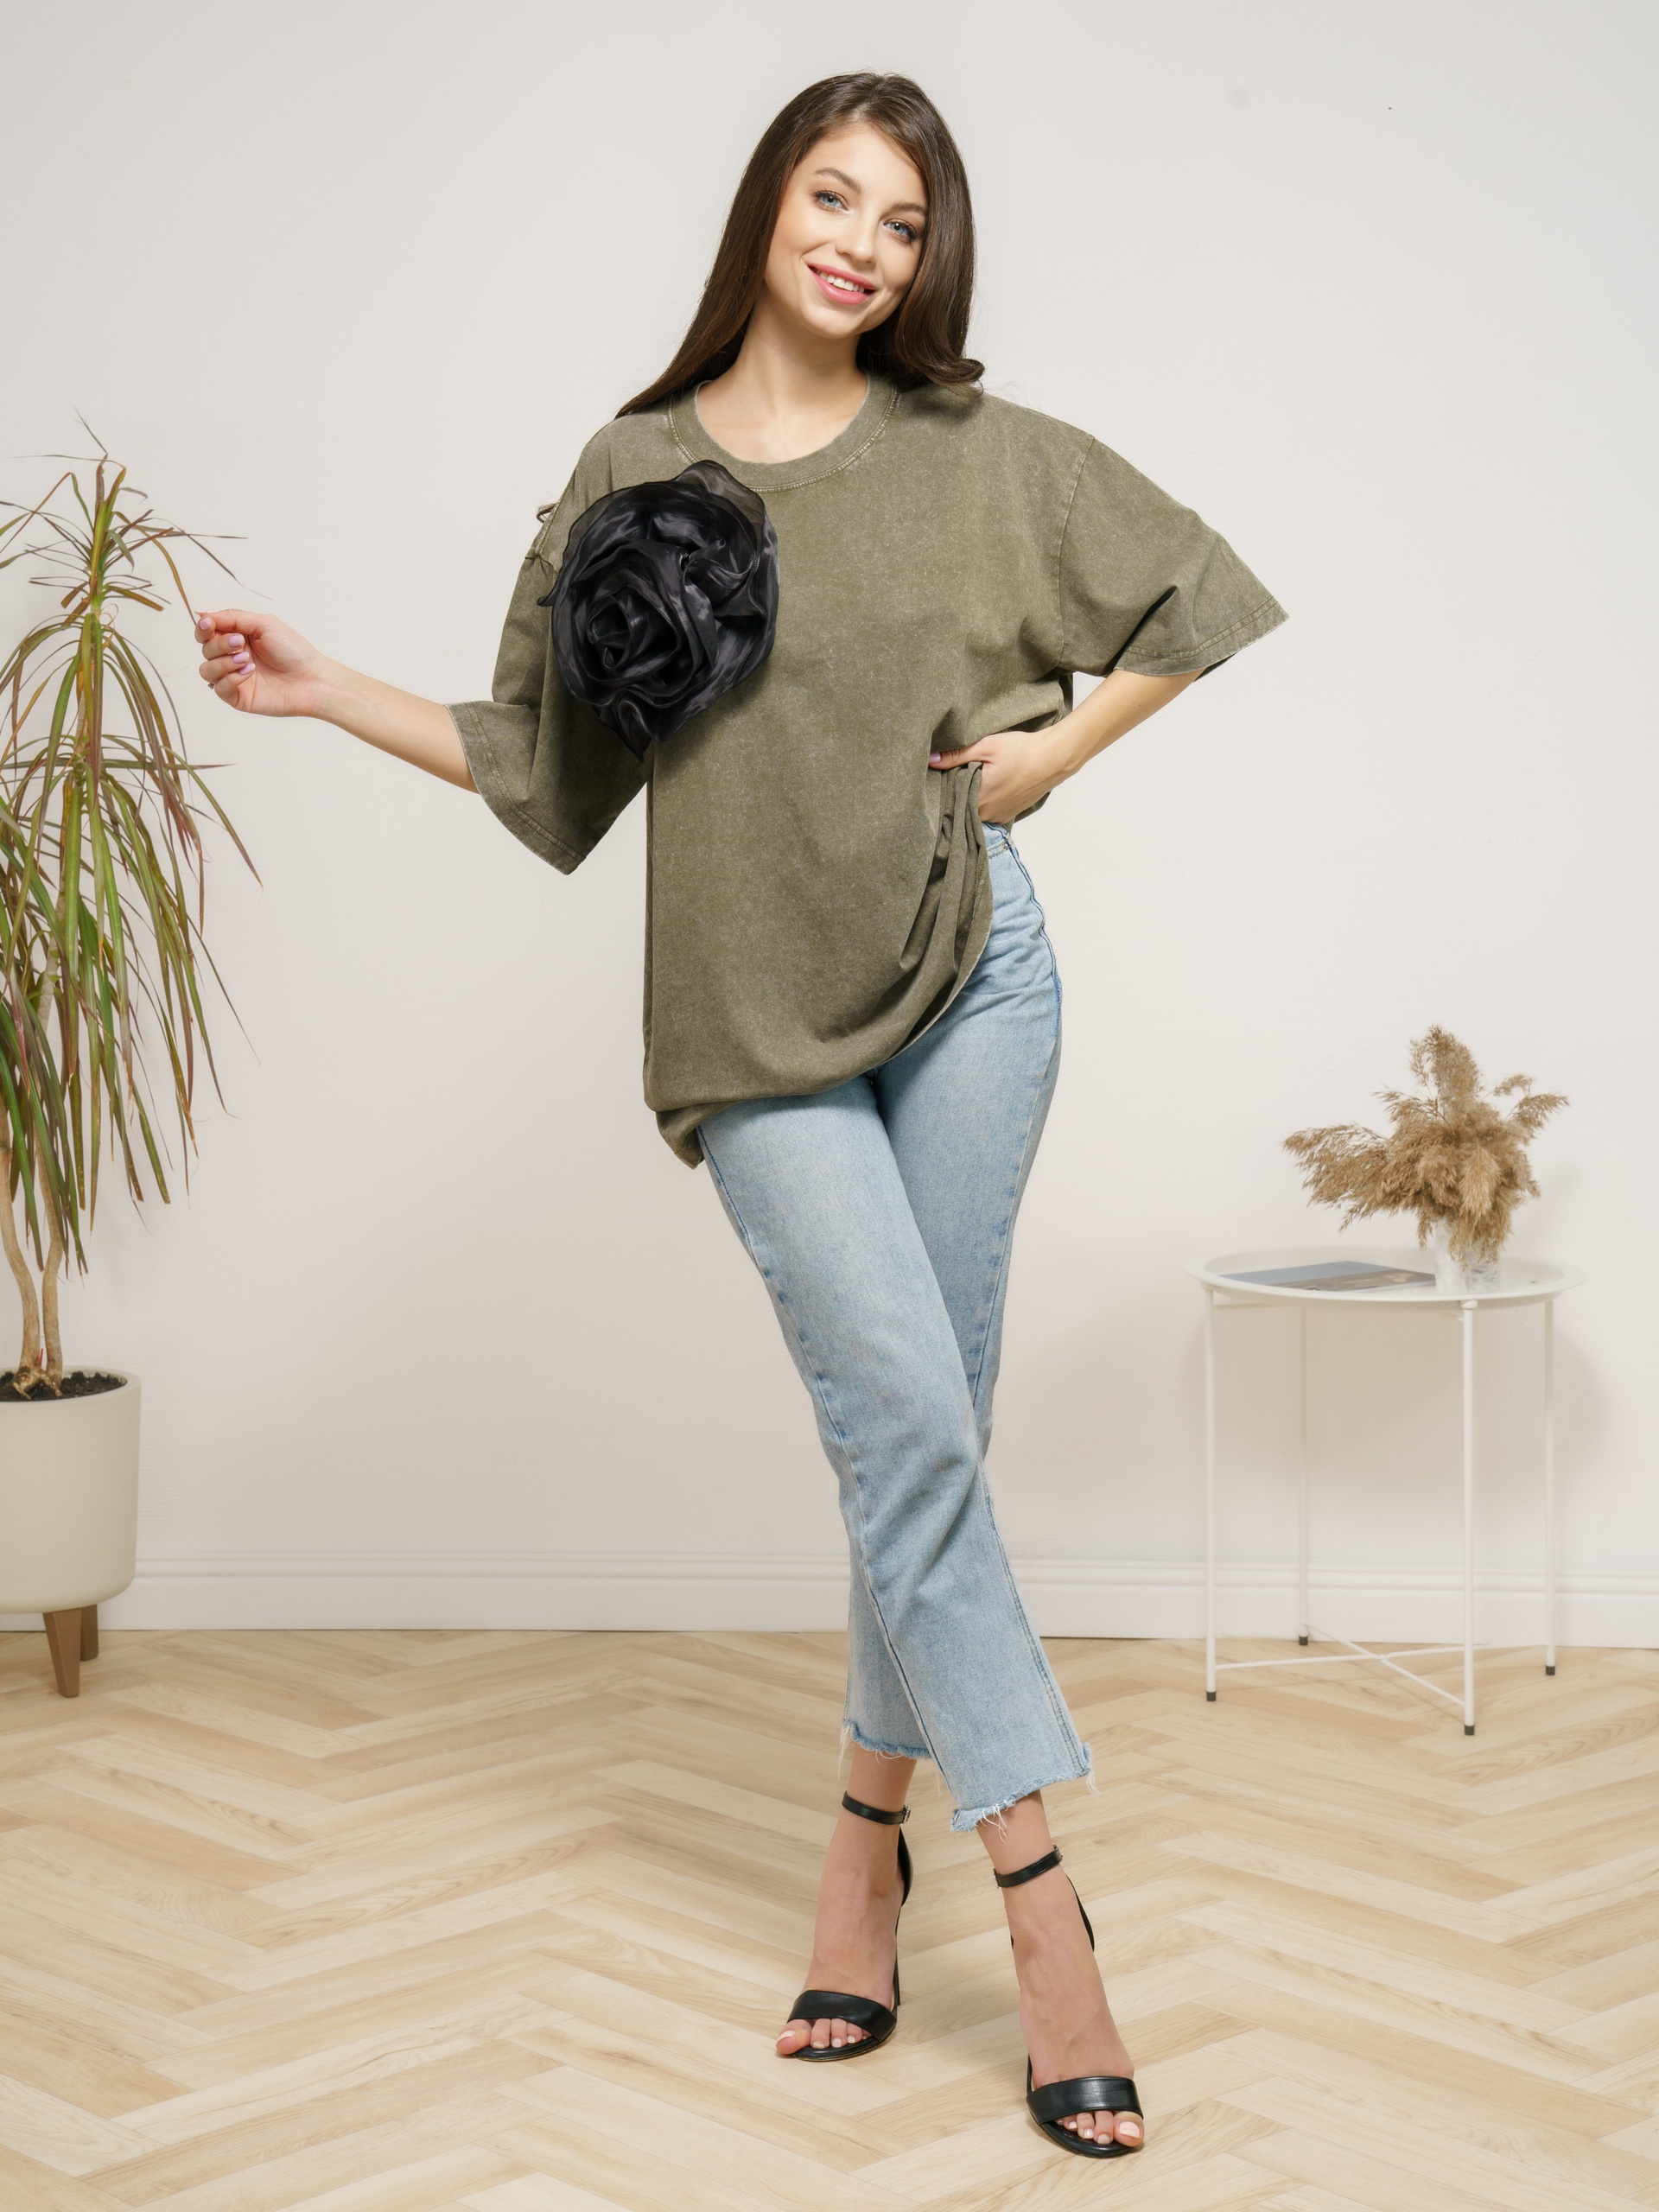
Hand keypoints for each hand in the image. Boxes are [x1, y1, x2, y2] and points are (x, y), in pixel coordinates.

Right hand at [195, 608, 330, 718]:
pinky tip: (250, 673)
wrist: (312, 679)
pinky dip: (231, 678)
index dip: (203, 628)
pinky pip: (219, 688)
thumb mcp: (264, 624)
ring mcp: (234, 678)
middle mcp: (232, 657)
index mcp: (237, 637)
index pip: (207, 632)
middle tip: (241, 643)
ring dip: (223, 662)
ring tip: (247, 659)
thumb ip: (233, 617)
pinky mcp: (238, 697)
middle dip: (219, 644)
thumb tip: (202, 613)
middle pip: (205, 649)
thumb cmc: (294, 650)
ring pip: (206, 670)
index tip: (209, 624)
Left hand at [928, 727, 1069, 824]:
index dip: (943, 787)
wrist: (1053, 758)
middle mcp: (986, 813)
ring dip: (970, 797)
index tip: (940, 776)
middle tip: (956, 773)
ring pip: (974, 810)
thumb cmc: (1021, 750)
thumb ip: (956, 755)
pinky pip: (987, 812)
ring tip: (974, 779)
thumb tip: (930, 759)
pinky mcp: (1008, 815)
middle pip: (960, 805)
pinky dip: (984, 802)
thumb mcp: (986, 746)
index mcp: (978, 797)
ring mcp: (998, 817)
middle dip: (956, 792)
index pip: (948, 799)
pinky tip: (988, 786)